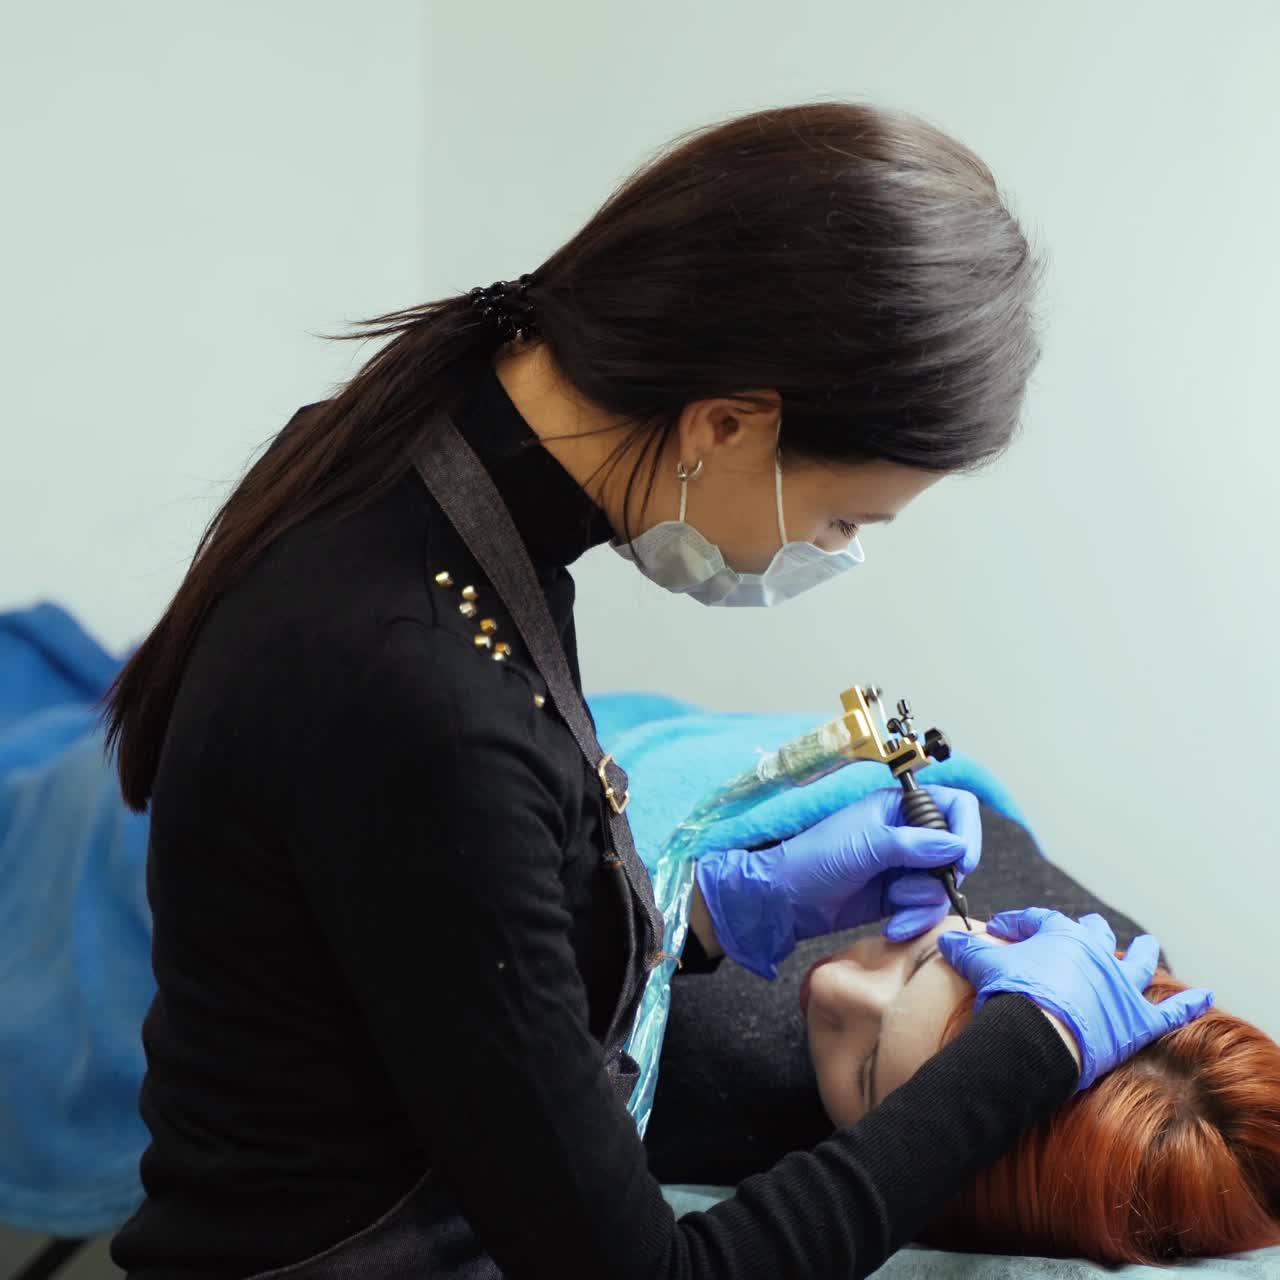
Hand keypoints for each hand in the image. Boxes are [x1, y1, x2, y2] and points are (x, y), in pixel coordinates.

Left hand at [694, 786, 980, 978]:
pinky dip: (914, 920)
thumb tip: (956, 846)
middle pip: (956, 852)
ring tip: (893, 905)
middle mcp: (907, 834)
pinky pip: (925, 909)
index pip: (954, 805)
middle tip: (914, 889)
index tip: (961, 861)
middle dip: (941, 877)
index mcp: (898, 807)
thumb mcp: (865, 846)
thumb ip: (912, 844)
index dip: (966, 830)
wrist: (786, 899)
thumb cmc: (814, 859)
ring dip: (922, 903)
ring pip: (942, 886)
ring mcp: (904, 867)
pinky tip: (891, 925)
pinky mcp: (898, 897)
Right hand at [937, 908, 1214, 1089]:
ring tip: (1145, 946)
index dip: (1018, 923)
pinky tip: (1205, 995)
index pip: (1037, 920)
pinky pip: (1172, 1012)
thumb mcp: (983, 965)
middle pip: (1092, 933)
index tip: (1001, 929)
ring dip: (1140, 954)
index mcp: (1059, 935)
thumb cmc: (1014, 996)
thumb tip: (946, 937)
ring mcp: (1120, 985)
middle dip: (1085, 932)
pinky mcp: (1139, 1020)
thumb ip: (967, 948)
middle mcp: (1095, 952)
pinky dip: (1190, 1003)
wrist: (1042, 1036)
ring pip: (1137, 962)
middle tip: (1077, 934)